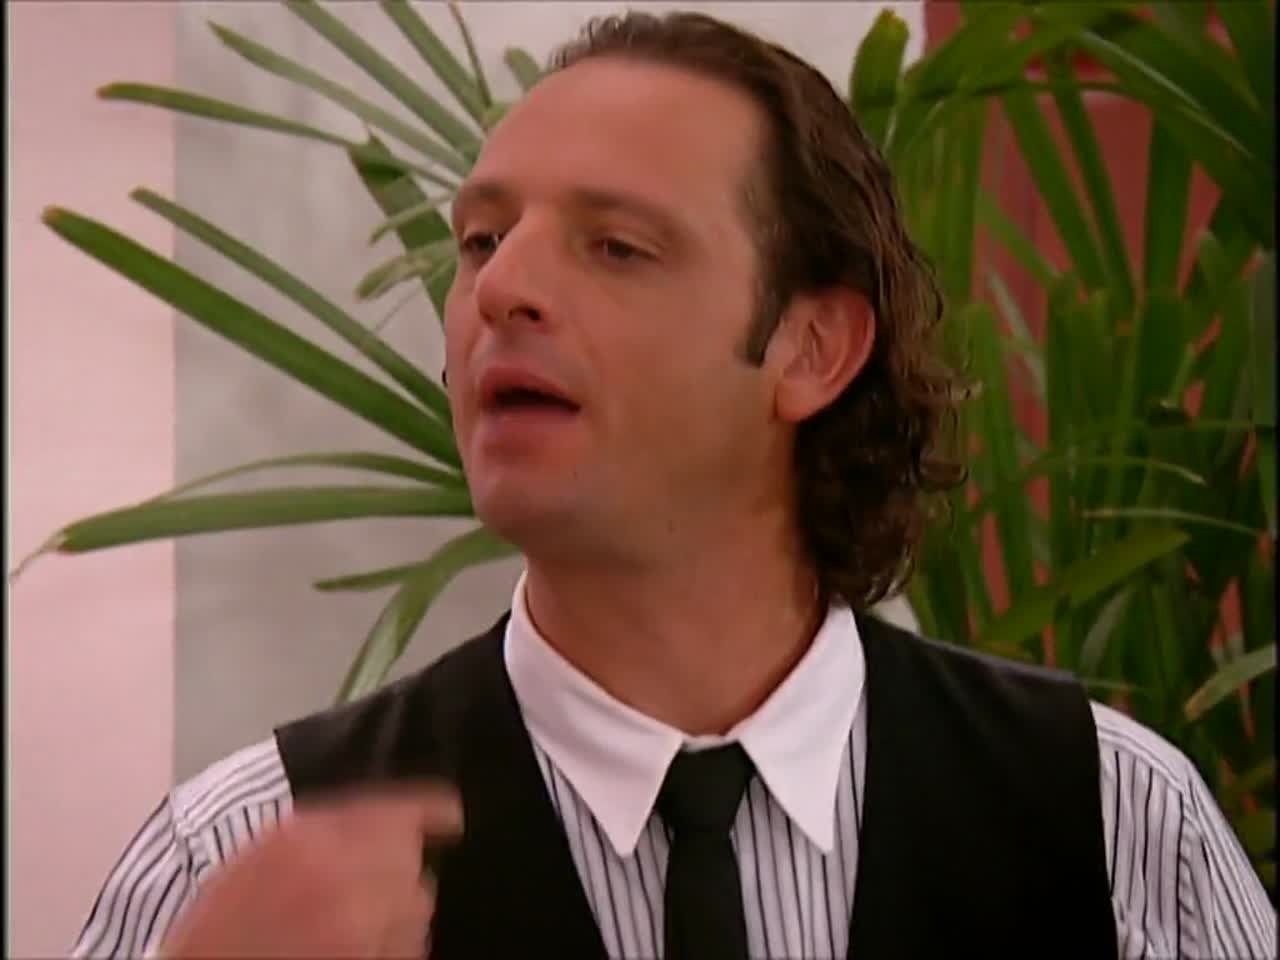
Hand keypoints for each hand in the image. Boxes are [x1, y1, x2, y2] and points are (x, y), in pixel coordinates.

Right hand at [161, 782, 462, 958]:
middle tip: (365, 884)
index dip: (432, 810)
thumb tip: (394, 817)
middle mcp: (347, 879)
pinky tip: (359, 946)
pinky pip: (408, 947)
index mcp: (312, 838)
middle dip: (397, 869)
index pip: (400, 812)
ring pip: (417, 907)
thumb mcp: (269, 851)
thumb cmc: (226, 920)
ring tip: (354, 921)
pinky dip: (393, 945)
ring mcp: (363, 931)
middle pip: (412, 861)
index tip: (449, 816)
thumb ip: (331, 825)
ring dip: (398, 910)